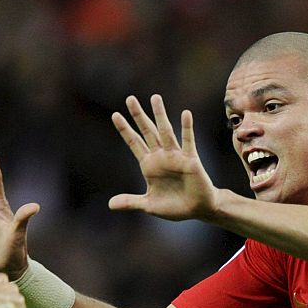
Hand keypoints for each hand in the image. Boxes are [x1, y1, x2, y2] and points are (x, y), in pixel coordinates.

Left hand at [108, 94, 217, 220]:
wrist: (198, 210)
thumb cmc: (175, 207)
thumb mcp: (149, 205)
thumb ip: (130, 202)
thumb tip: (110, 205)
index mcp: (149, 165)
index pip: (134, 143)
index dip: (125, 130)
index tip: (115, 115)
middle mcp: (161, 157)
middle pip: (147, 132)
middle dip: (138, 116)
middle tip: (129, 98)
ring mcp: (175, 156)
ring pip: (165, 132)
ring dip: (160, 115)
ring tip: (154, 98)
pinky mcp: (190, 160)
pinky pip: (188, 142)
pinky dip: (187, 128)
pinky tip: (185, 114)